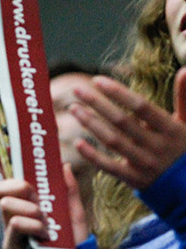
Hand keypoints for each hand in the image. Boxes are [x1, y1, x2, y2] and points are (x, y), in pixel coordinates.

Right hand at [0, 164, 88, 248]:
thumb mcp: (77, 216)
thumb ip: (70, 192)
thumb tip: (63, 165)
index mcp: (29, 204)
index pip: (11, 179)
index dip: (2, 161)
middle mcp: (16, 215)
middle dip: (16, 185)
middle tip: (34, 194)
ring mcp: (10, 230)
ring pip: (5, 204)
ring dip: (29, 209)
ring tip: (45, 222)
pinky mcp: (10, 246)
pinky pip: (14, 224)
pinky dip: (32, 225)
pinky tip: (43, 234)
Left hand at [70, 68, 185, 189]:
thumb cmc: (185, 148)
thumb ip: (185, 97)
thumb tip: (184, 69)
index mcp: (171, 129)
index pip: (141, 106)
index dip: (118, 93)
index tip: (97, 80)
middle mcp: (157, 145)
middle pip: (122, 121)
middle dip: (97, 104)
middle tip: (77, 89)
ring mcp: (145, 164)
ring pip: (113, 141)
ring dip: (91, 124)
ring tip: (74, 108)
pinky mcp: (135, 180)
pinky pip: (110, 167)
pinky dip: (93, 156)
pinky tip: (77, 143)